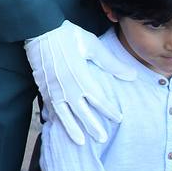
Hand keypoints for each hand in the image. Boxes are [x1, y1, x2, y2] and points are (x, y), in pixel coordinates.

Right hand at [24, 21, 131, 144]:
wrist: (39, 29)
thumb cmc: (67, 35)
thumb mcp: (93, 46)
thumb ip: (111, 64)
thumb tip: (132, 76)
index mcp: (82, 78)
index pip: (99, 100)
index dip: (109, 111)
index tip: (118, 118)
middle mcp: (68, 88)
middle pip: (82, 113)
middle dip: (92, 127)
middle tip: (102, 139)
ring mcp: (53, 89)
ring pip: (64, 115)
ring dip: (72, 129)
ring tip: (79, 142)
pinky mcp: (43, 87)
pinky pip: (49, 107)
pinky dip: (54, 118)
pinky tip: (56, 124)